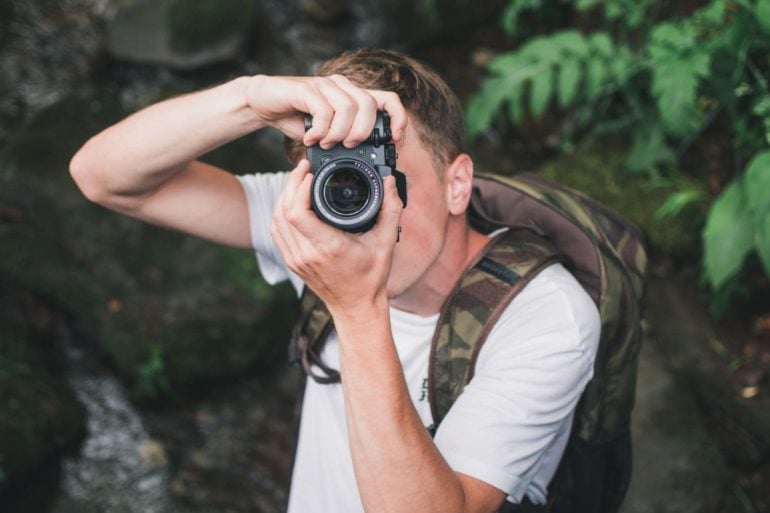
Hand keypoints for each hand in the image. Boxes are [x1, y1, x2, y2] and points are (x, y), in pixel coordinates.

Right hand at [245, 74, 406, 148]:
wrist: (263, 103)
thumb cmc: (297, 118)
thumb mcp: (326, 132)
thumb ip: (344, 140)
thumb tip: (363, 160)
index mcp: (353, 95)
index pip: (388, 99)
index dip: (397, 118)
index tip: (393, 140)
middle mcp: (342, 86)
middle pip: (369, 105)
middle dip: (362, 132)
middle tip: (347, 146)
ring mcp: (325, 85)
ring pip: (348, 108)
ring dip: (339, 133)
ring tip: (326, 143)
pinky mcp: (306, 89)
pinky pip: (324, 110)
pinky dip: (320, 130)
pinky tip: (311, 138)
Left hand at [270, 159, 403, 316]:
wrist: (356, 307)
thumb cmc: (371, 277)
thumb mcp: (386, 242)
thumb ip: (391, 209)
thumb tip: (390, 182)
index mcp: (328, 247)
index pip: (298, 212)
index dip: (298, 187)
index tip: (310, 173)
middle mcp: (307, 254)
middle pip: (283, 211)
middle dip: (290, 184)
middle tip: (303, 168)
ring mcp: (296, 259)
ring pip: (276, 220)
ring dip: (283, 197)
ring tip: (297, 181)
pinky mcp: (291, 262)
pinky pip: (277, 232)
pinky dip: (281, 213)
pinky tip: (292, 202)